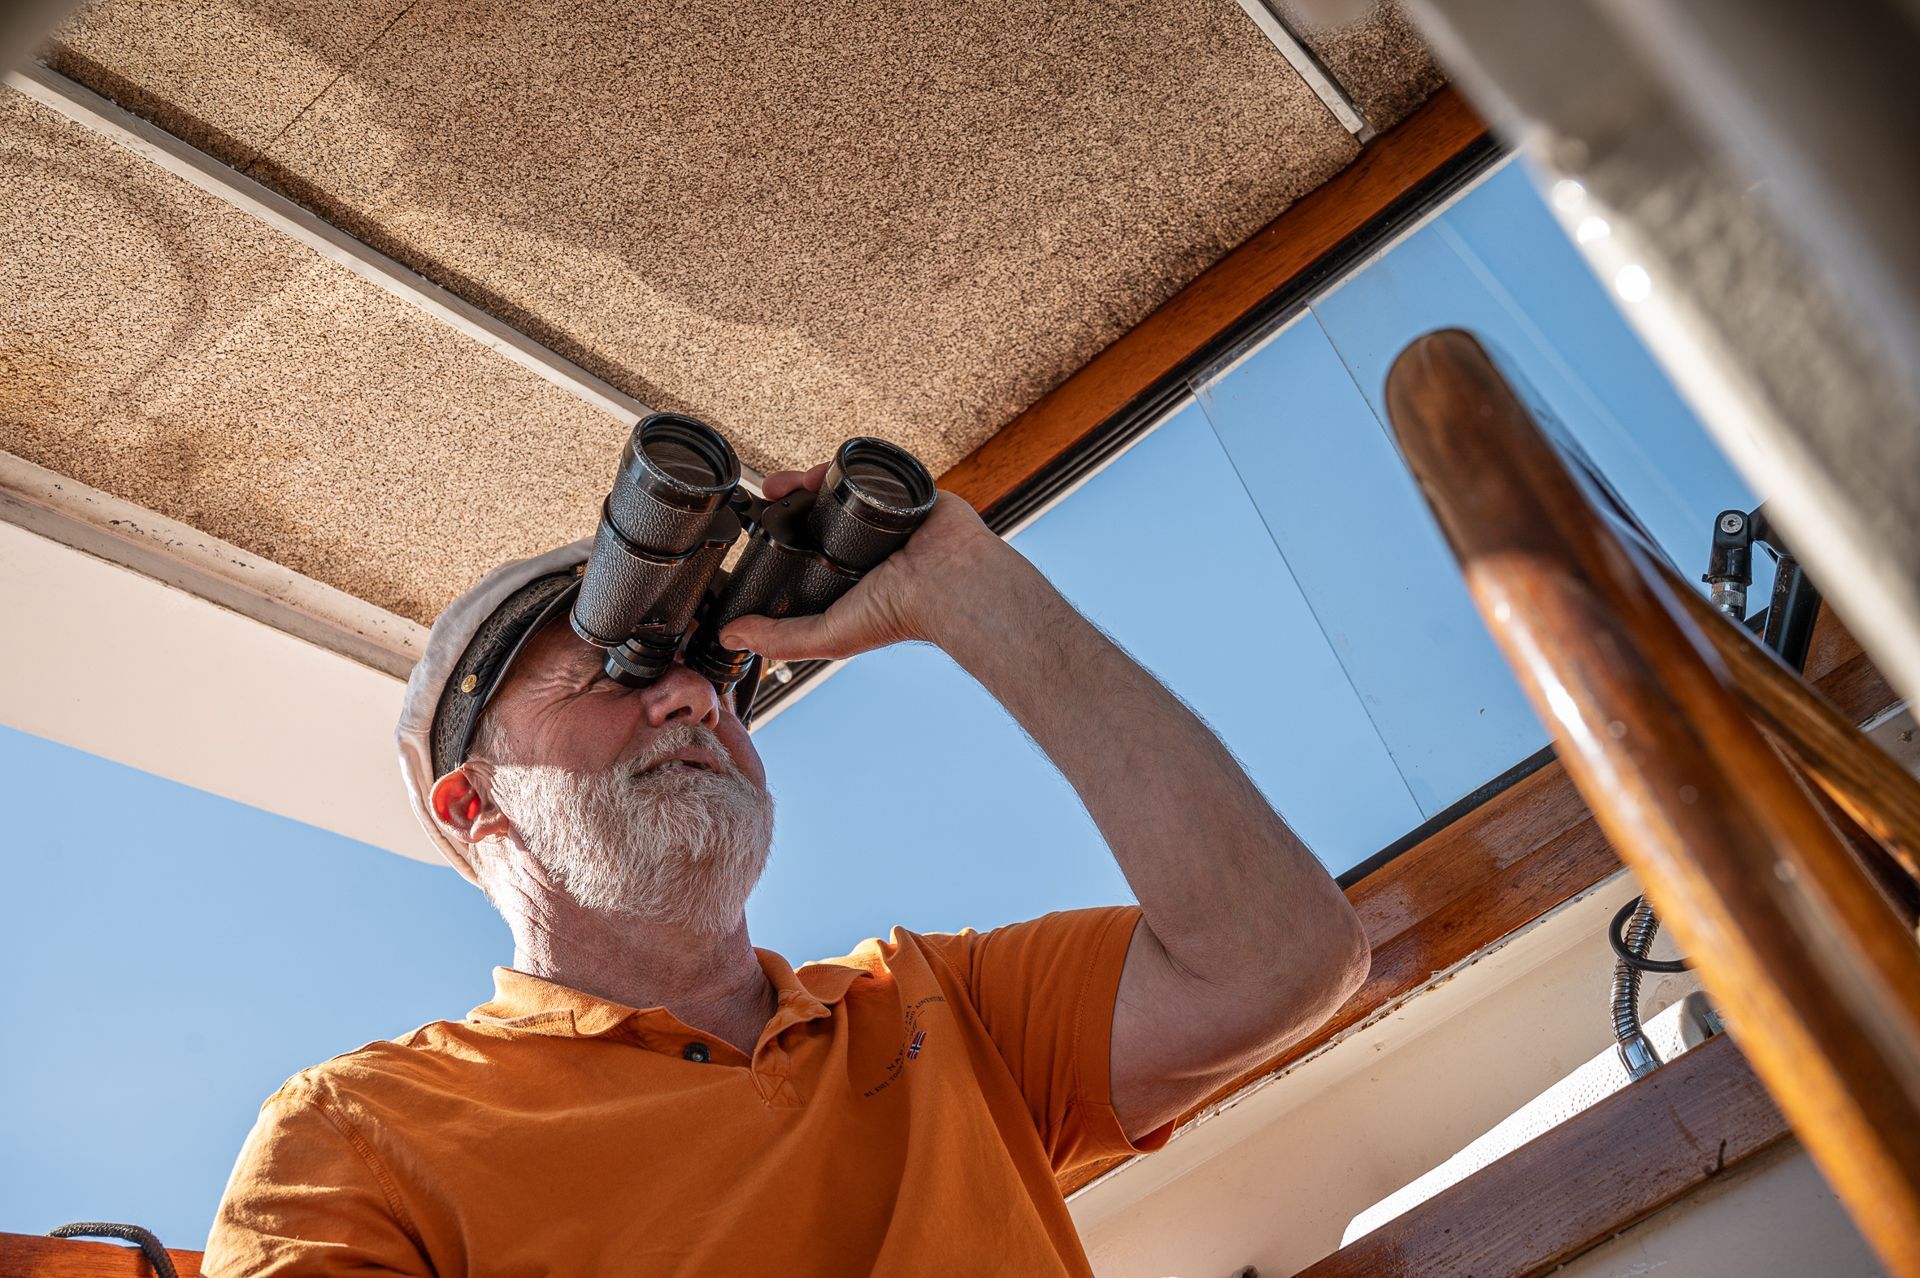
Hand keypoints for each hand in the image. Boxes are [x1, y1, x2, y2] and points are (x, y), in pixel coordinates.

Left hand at [715, 463, 1006, 662]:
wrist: (949, 583)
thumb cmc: (900, 614)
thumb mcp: (829, 635)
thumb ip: (781, 638)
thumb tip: (731, 636)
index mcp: (851, 574)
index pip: (809, 544)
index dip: (782, 530)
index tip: (758, 521)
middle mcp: (868, 544)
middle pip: (820, 509)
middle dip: (791, 497)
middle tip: (769, 491)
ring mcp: (888, 516)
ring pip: (843, 487)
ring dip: (812, 478)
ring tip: (791, 480)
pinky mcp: (907, 492)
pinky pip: (874, 470)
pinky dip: (851, 465)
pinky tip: (826, 468)